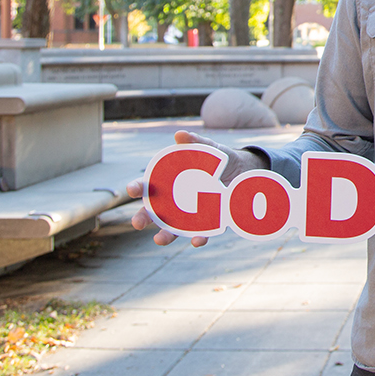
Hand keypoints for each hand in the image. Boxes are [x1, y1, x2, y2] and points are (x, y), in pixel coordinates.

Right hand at [127, 130, 268, 247]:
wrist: (243, 172)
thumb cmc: (217, 159)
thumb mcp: (208, 148)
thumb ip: (195, 142)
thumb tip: (180, 134)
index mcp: (170, 181)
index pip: (149, 185)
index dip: (138, 187)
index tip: (131, 189)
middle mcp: (175, 201)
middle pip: (154, 212)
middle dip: (143, 217)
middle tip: (136, 223)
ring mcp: (190, 214)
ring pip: (172, 228)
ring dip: (165, 235)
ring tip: (158, 240)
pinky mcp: (209, 222)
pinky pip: (201, 233)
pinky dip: (198, 238)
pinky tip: (197, 241)